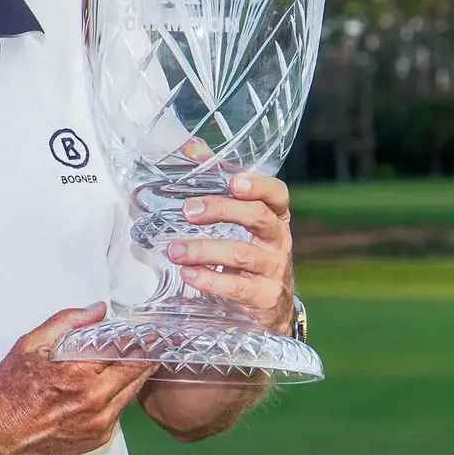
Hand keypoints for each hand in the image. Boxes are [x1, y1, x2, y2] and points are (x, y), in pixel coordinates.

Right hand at [0, 304, 156, 454]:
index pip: (124, 351)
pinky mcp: (97, 439)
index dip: (138, 338)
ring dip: (135, 376)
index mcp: (78, 376)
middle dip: (144, 355)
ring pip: (132, 393)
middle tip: (148, 342)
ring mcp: (99, 424)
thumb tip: (97, 310)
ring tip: (134, 360)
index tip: (143, 329)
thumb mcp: (29, 348)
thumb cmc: (8, 394)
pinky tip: (112, 386)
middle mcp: (94, 402)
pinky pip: (120, 413)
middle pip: (136, 372)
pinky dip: (120, 397)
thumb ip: (65, 323)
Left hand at [166, 173, 294, 334]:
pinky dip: (209, 280)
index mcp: (275, 218)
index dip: (259, 186)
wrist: (270, 307)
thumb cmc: (249, 254)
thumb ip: (217, 183)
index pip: (277, 195)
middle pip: (258, 218)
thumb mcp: (239, 221)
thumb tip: (190, 147)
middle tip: (188, 211)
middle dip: (222, 211)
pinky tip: (188, 274)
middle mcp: (279, 241)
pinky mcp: (263, 298)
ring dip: (204, 249)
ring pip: (242, 254)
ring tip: (174, 250)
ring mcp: (273, 270)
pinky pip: (236, 288)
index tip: (233, 182)